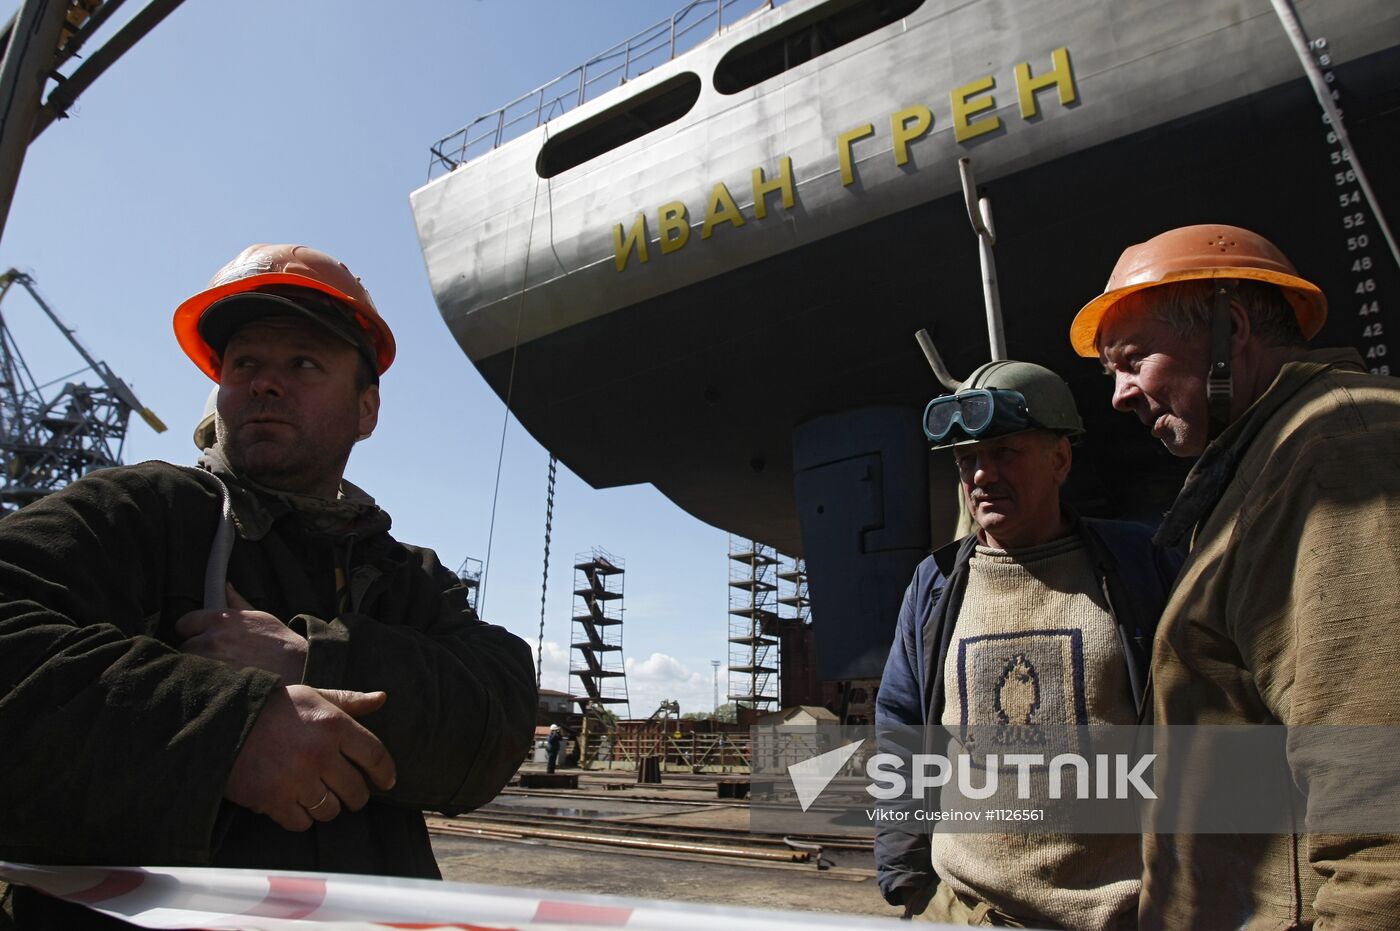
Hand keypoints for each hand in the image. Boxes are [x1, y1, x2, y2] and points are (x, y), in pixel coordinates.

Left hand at [177, 583, 306, 682]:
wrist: (296, 667)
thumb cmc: (278, 642)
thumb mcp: (259, 616)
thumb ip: (237, 602)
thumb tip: (226, 586)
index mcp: (221, 619)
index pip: (184, 623)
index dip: (190, 631)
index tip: (196, 636)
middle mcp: (213, 639)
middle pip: (184, 647)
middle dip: (194, 652)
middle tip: (210, 657)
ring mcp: (213, 663)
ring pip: (190, 666)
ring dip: (199, 668)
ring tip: (216, 671)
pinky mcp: (217, 682)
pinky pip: (200, 682)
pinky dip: (206, 683)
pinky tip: (219, 683)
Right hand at [225, 685, 395, 830]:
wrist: (224, 721)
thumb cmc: (273, 708)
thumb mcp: (313, 696)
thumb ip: (349, 701)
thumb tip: (381, 698)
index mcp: (334, 726)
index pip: (375, 755)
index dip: (385, 772)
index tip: (387, 781)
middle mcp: (320, 754)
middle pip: (356, 790)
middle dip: (356, 795)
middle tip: (348, 792)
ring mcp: (297, 780)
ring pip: (330, 810)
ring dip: (327, 806)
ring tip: (319, 796)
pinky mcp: (273, 800)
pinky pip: (302, 823)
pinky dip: (301, 817)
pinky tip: (295, 804)